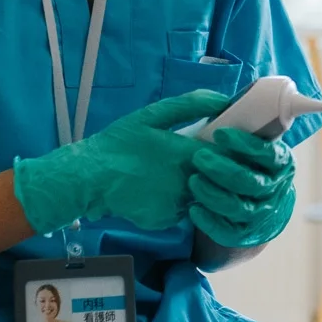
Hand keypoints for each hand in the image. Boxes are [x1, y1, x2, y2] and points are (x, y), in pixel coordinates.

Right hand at [12, 90, 229, 233]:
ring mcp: (178, 206)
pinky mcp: (166, 221)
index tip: (225, 146)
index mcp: (188, 155)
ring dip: (196, 187)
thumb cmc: (118, 144)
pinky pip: (182, 211)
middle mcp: (189, 184)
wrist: (88, 179)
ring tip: (171, 174)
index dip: (232, 152)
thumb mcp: (151, 116)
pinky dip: (177, 202)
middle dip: (216, 171)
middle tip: (194, 161)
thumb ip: (190, 106)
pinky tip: (159, 190)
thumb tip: (223, 100)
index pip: (230, 157)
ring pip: (201, 197)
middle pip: (219, 180)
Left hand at [187, 127, 296, 248]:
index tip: (219, 134)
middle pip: (251, 183)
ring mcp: (262, 213)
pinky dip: (210, 221)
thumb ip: (242, 125)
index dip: (245, 145)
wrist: (257, 199)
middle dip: (223, 170)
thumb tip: (221, 103)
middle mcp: (275, 188)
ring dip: (214, 195)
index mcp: (281, 162)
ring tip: (193, 181)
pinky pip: (228, 231)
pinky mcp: (245, 232)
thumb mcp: (252, 142)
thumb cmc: (247, 161)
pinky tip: (192, 209)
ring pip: (239, 208)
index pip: (268, 154)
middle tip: (198, 157)